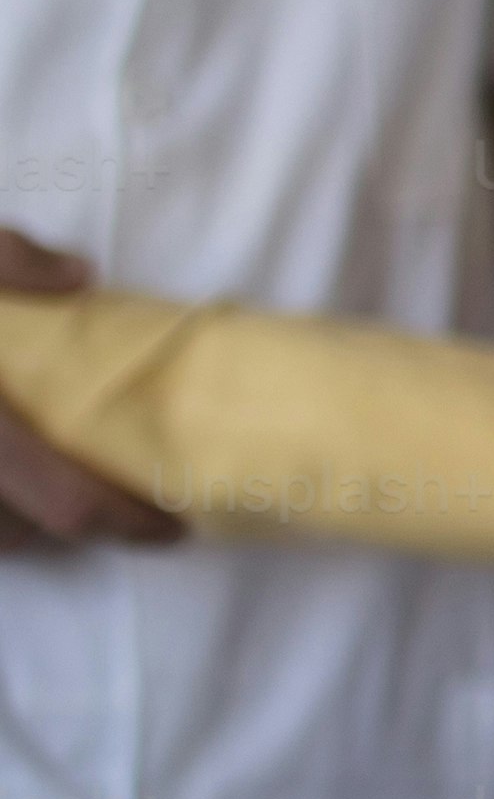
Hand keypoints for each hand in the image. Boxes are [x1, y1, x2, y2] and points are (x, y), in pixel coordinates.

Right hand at [0, 230, 186, 553]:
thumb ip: (11, 261)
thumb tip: (79, 278)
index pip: (66, 502)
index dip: (125, 522)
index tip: (171, 526)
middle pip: (16, 537)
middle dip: (64, 526)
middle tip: (108, 500)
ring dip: (10, 527)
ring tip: (39, 489)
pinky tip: (2, 485)